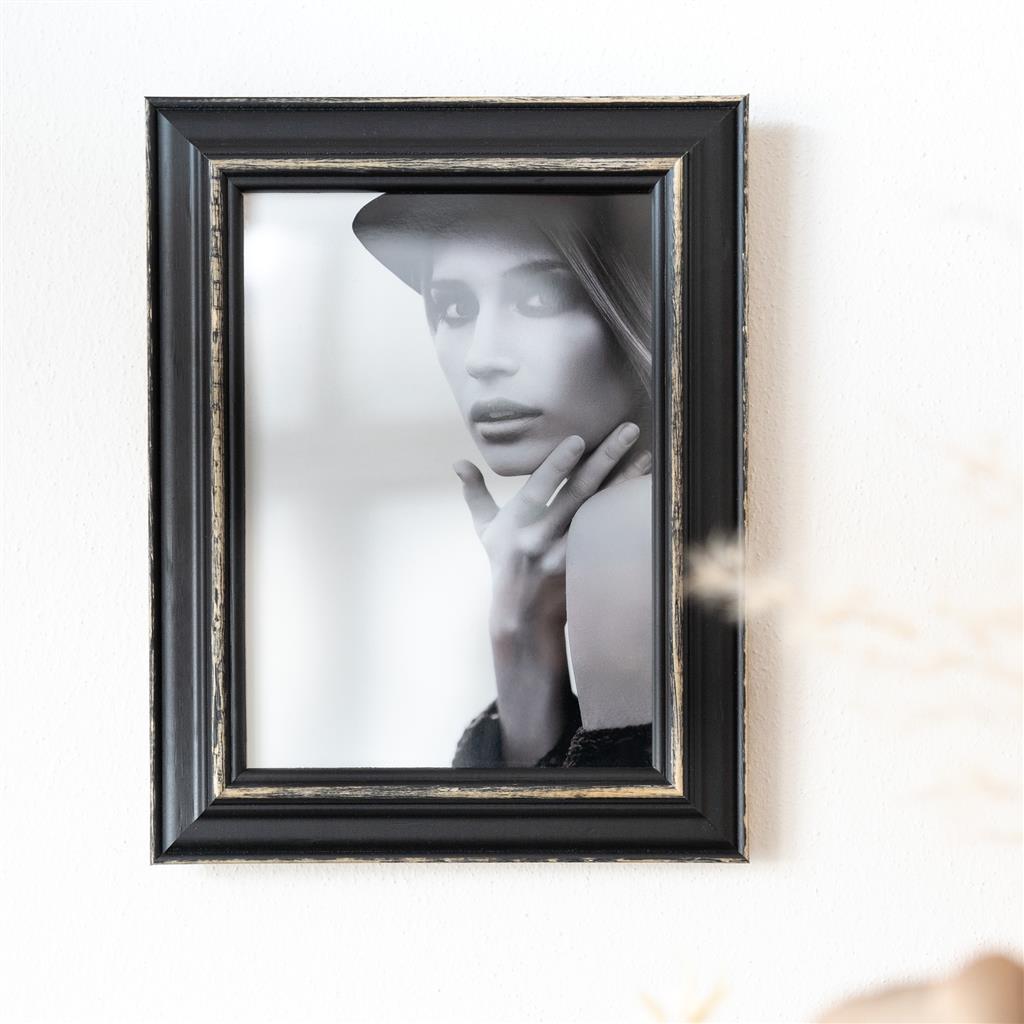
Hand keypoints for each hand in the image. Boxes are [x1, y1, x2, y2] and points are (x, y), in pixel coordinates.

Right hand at [452, 422, 649, 762]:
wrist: (523, 616)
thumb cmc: (504, 565)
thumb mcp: (486, 530)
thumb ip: (475, 494)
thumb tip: (458, 462)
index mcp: (518, 522)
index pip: (540, 486)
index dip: (558, 464)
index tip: (579, 439)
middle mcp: (543, 536)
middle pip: (579, 492)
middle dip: (606, 458)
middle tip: (629, 430)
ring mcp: (567, 553)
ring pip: (602, 511)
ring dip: (626, 482)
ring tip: (647, 456)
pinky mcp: (586, 566)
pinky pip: (611, 536)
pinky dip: (628, 515)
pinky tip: (647, 495)